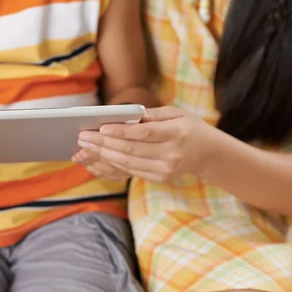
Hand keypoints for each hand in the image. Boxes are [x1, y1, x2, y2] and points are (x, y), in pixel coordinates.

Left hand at [76, 106, 221, 182]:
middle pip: (131, 149)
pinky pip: (130, 171)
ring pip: (127, 162)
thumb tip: (127, 114)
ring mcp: (164, 169)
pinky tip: (98, 157)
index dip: (121, 131)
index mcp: (177, 133)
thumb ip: (153, 114)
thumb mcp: (178, 113)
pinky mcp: (159, 178)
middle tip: (83, 137)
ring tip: (85, 147)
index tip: (101, 127)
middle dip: (104, 143)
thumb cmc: (190, 128)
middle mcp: (170, 154)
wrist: (208, 154)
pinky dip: (111, 164)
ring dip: (103, 154)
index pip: (144, 133)